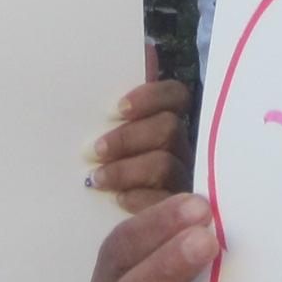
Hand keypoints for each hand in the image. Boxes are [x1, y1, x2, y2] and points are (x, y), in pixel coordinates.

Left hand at [90, 63, 191, 212]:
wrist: (116, 232)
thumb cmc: (112, 168)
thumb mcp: (111, 130)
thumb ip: (123, 98)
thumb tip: (143, 49)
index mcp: (168, 122)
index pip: (174, 96)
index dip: (150, 97)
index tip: (118, 109)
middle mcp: (184, 147)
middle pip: (168, 129)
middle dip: (129, 137)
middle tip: (95, 150)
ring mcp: (185, 179)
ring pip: (165, 165)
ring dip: (127, 170)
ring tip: (97, 179)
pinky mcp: (178, 211)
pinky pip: (165, 202)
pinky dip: (139, 199)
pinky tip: (118, 200)